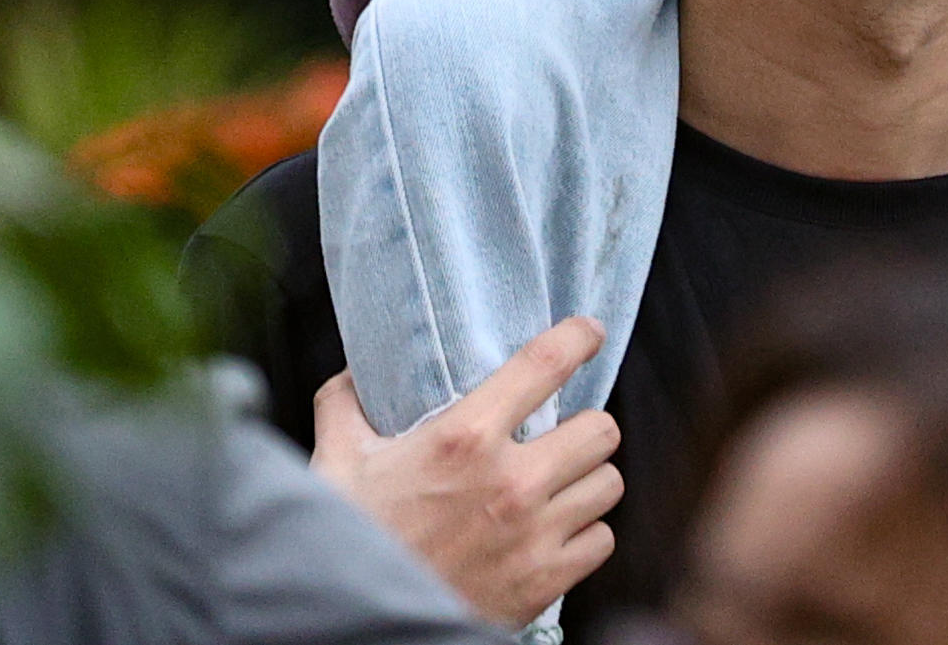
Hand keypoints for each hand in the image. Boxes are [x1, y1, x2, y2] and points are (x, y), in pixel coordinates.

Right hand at [310, 318, 621, 627]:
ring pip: (608, 483)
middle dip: (587, 425)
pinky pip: (600, 540)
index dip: (578, 338)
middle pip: (601, 429)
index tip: (588, 333)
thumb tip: (355, 369)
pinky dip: (587, 533)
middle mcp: (511, 481)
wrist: (357, 621)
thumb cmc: (355, 537)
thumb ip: (346, 402)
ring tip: (566, 480)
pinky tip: (562, 529)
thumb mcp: (339, 458)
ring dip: (589, 479)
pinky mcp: (542, 582)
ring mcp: (533, 534)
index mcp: (465, 437)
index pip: (546, 364)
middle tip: (566, 433)